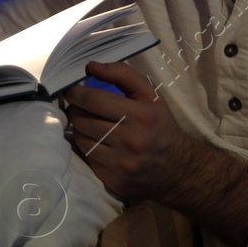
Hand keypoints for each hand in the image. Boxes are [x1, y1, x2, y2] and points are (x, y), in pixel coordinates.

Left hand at [61, 61, 203, 202]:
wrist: (177, 168)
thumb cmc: (160, 125)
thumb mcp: (150, 95)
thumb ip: (122, 74)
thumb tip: (91, 66)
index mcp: (139, 115)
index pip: (92, 100)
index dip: (75, 93)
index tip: (69, 90)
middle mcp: (130, 141)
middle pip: (82, 120)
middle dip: (76, 110)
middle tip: (80, 106)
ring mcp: (121, 164)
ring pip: (81, 140)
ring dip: (80, 129)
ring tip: (90, 124)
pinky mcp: (113, 181)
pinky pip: (87, 159)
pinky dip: (88, 148)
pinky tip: (98, 143)